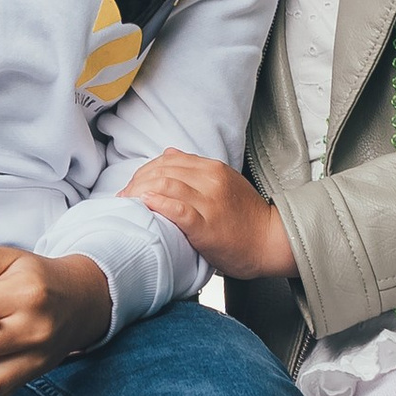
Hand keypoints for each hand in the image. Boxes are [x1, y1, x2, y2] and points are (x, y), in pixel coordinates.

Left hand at [124, 149, 294, 276]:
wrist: (270, 241)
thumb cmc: (246, 218)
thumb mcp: (225, 182)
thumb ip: (198, 169)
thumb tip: (170, 154)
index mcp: (213, 169)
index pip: (169, 159)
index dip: (145, 170)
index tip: (133, 185)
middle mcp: (210, 180)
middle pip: (163, 171)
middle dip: (137, 182)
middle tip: (125, 196)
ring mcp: (209, 202)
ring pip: (166, 185)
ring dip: (141, 192)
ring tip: (128, 203)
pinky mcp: (207, 225)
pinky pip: (178, 209)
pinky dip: (158, 204)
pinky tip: (145, 204)